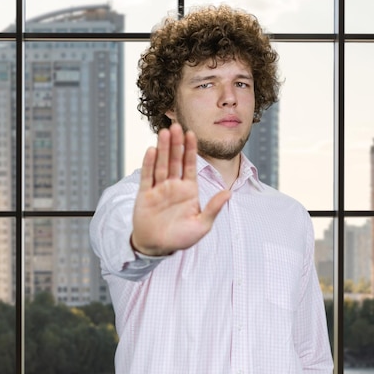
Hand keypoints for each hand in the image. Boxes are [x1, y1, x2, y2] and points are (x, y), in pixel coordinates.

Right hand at [131, 123, 230, 255]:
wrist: (157, 247)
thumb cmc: (180, 238)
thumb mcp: (201, 225)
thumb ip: (213, 208)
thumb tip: (229, 194)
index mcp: (188, 190)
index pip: (190, 165)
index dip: (191, 149)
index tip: (192, 134)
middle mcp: (173, 186)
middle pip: (175, 160)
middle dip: (176, 143)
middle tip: (176, 126)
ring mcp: (159, 188)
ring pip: (161, 164)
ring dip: (163, 149)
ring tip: (164, 132)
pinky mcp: (145, 194)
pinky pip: (147, 176)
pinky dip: (149, 164)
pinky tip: (151, 150)